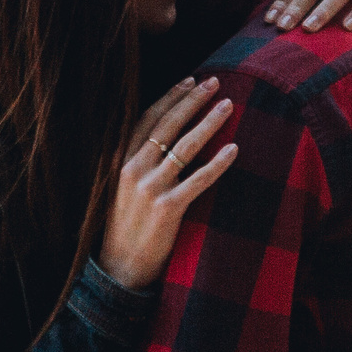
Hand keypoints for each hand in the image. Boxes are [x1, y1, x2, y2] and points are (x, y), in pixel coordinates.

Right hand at [96, 78, 237, 289]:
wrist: (118, 270)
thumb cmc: (123, 229)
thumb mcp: (118, 189)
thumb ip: (135, 163)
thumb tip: (162, 140)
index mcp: (120, 162)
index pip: (147, 119)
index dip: (169, 97)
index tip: (189, 80)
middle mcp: (133, 170)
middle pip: (167, 125)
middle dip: (193, 100)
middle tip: (215, 82)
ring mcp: (150, 189)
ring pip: (185, 146)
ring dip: (209, 122)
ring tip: (228, 106)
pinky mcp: (168, 209)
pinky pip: (199, 180)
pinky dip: (217, 163)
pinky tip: (233, 149)